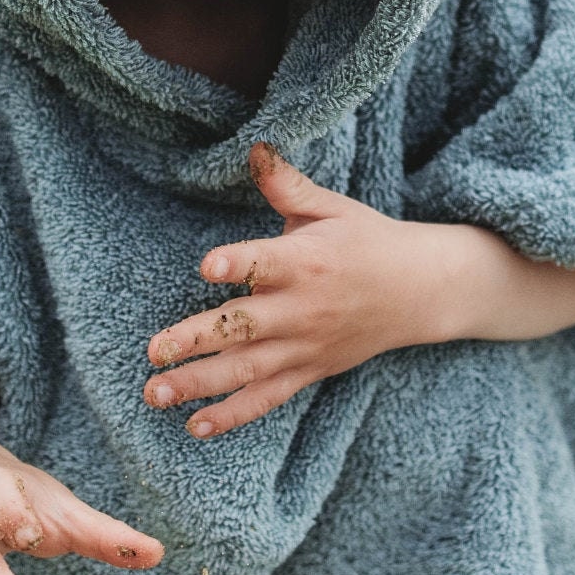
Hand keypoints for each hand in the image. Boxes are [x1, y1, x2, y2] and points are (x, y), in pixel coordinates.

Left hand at [143, 141, 433, 438]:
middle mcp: (303, 308)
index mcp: (307, 261)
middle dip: (196, 340)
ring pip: (246, 370)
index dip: (238, 264)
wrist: (420, 291)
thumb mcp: (331, 208)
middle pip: (243, 326)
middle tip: (153, 351)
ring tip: (154, 393)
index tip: (207, 266)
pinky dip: (233, 415)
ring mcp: (304, 346)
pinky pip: (267, 398)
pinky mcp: (307, 371)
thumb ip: (287, 186)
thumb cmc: (366, 241)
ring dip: (198, 384)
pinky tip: (195, 426)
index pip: (267, 263)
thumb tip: (254, 148)